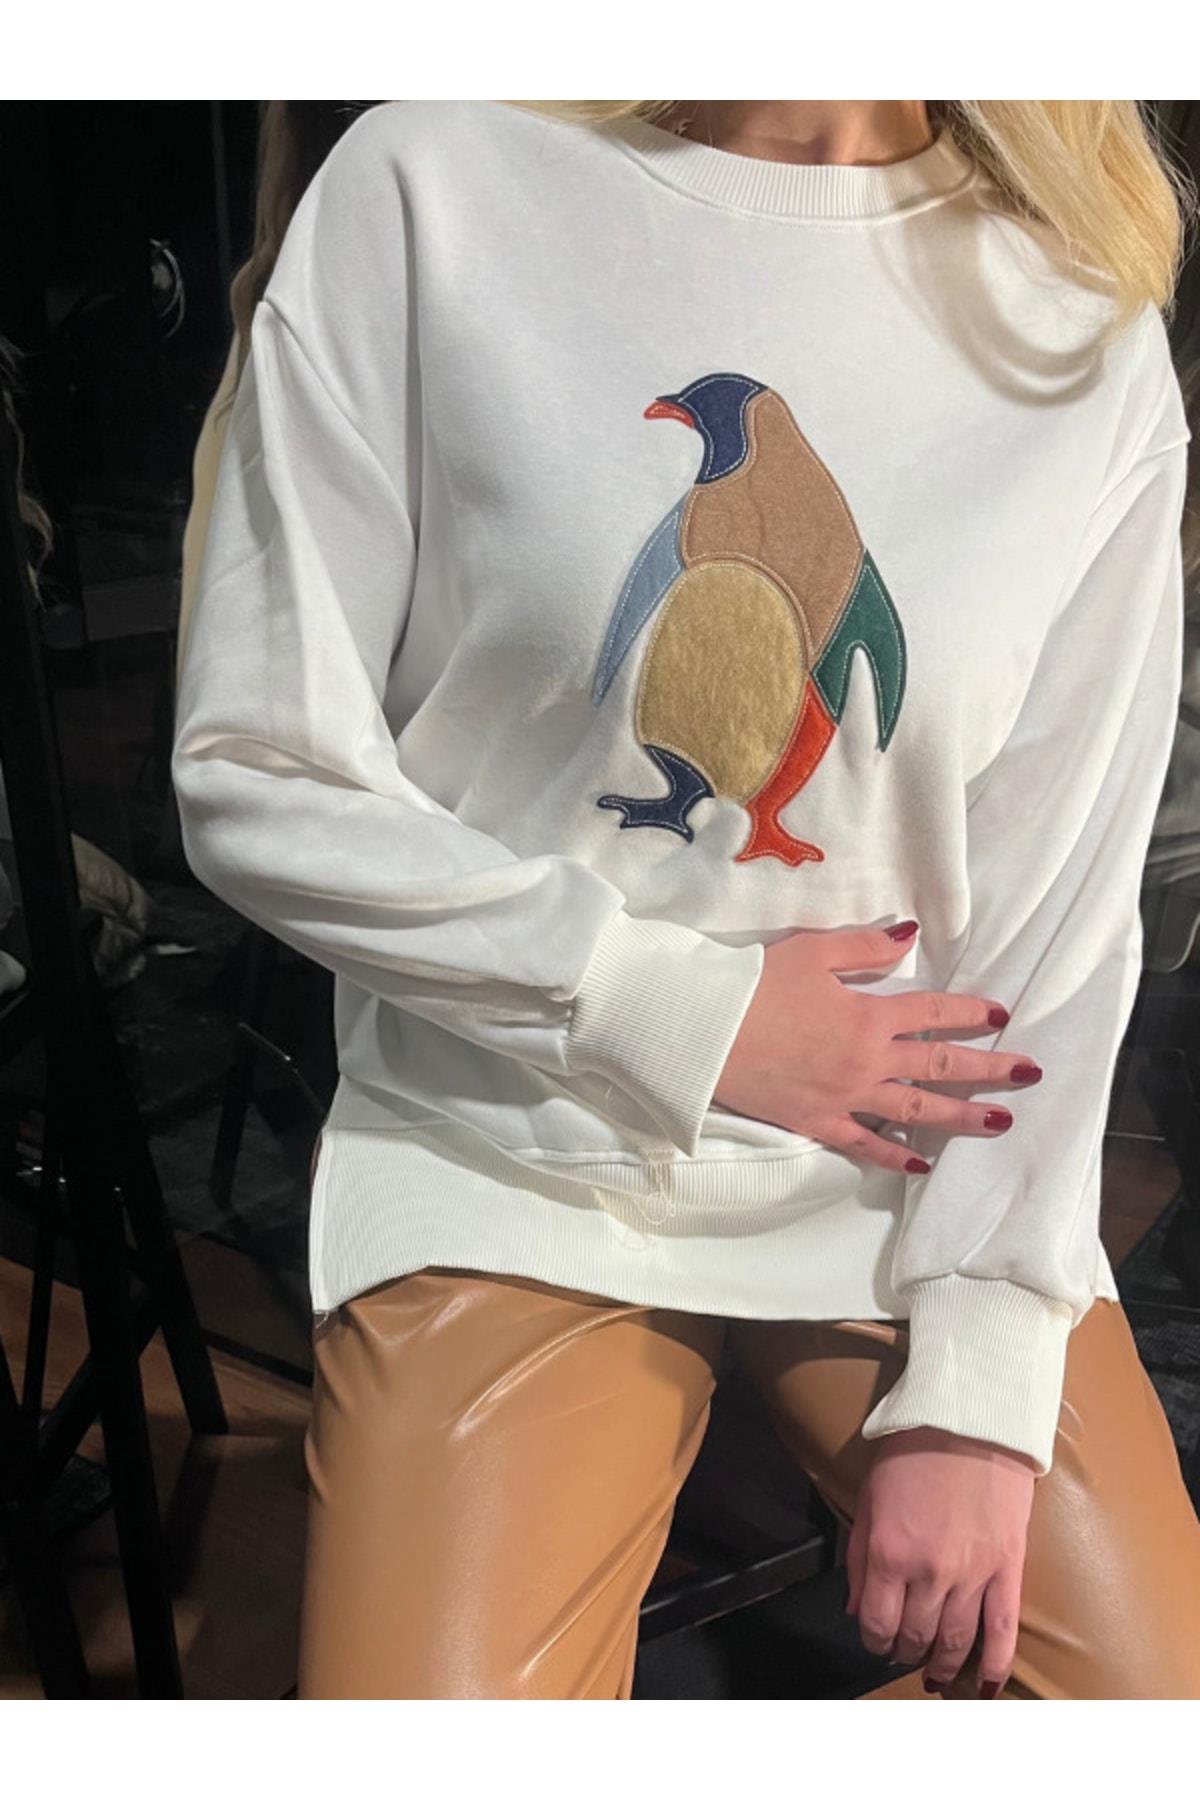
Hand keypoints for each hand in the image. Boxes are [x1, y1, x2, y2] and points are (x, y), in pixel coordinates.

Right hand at [712, 919, 1042, 1176]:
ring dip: (962, 1116)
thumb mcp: (812, 952)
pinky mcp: (819, 1123)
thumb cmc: (755, 985)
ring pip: (916, 1110)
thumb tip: (911, 936)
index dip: (971, 1012)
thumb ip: (866, 946)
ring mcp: (847, 1098)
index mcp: (870, 1016)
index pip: (935, 1013)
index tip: (1000, 1014)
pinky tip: (921, 1163)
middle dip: (990, 1068)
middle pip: (941, 1065)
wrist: (706, 1034)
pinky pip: (866, 1144)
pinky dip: (895, 1156)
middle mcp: (869, 1061)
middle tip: (1029, 1074)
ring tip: (999, 1122)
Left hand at [846, 1426, 1037, 1695]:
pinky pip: (1003, 1632)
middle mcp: (929, 1572)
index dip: (874, 1641)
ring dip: (942, 1664)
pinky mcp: (1008, 1570)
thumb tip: (856, 1610)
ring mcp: (972, 1575)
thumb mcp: (869, 1497)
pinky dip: (994, 1665)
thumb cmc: (914, 1450)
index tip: (877, 1640)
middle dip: (906, 1650)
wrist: (972, 1419)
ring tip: (935, 1671)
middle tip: (904, 1651)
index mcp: (888, 1552)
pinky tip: (985, 1685)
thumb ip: (858, 1558)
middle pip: (915, 1636)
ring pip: (955, 1641)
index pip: (877, 1623)